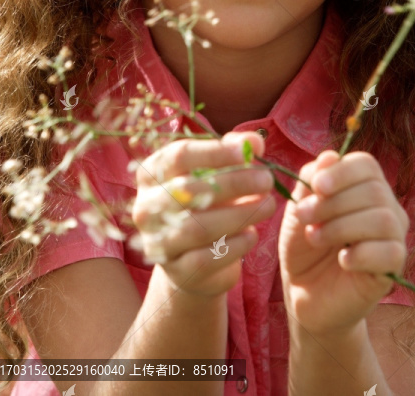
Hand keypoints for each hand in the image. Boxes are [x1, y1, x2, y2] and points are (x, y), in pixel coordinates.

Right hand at [131, 131, 275, 298]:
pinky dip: (234, 245)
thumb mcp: (216, 172)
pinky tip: (252, 234)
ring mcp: (157, 241)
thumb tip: (255, 142)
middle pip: (188, 190)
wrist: (194, 259)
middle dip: (234, 182)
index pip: (178, 155)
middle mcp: (146, 207)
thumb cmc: (206, 203)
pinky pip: (205, 258)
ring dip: (239, 214)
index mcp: (151, 174)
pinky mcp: (175, 271)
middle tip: (266, 180)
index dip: (215, 152)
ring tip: (267, 205)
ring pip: (197, 226)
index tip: (248, 151)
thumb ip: (233, 152)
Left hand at [278, 149, 409, 337]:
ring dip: (341, 228)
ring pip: (382, 219)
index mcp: (363, 185)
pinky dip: (360, 254)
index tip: (317, 187)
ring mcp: (393, 236)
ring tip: (315, 238)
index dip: (342, 172)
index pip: (366, 164)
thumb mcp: (299, 206)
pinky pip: (390, 252)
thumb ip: (311, 179)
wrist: (304, 290)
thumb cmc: (304, 243)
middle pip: (374, 190)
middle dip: (333, 203)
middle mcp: (386, 206)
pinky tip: (342, 260)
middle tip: (305, 218)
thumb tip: (330, 156)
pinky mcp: (394, 266)